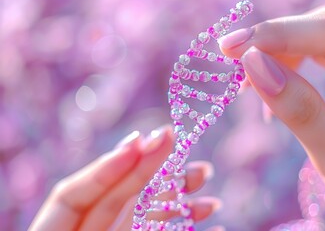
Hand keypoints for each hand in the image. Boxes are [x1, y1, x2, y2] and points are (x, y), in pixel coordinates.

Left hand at [29, 126, 221, 230]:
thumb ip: (88, 197)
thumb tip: (132, 148)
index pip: (73, 193)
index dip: (106, 166)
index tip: (140, 142)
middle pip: (116, 197)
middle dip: (150, 169)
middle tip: (179, 140)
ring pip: (146, 216)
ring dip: (178, 195)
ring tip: (204, 174)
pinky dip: (188, 225)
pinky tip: (213, 215)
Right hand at [219, 7, 324, 227]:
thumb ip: (299, 109)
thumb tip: (252, 64)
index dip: (276, 33)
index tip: (230, 46)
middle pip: (320, 30)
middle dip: (272, 41)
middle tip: (231, 58)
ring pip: (314, 42)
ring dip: (275, 54)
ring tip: (245, 81)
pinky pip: (314, 59)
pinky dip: (285, 67)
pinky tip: (267, 84)